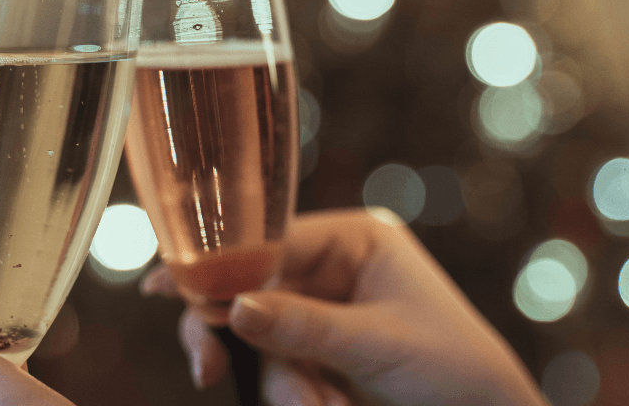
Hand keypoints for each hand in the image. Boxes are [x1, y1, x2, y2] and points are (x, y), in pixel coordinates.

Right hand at [142, 208, 547, 405]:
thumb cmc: (456, 368)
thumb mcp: (378, 344)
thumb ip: (302, 325)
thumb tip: (234, 307)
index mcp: (355, 239)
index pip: (272, 240)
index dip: (221, 263)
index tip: (172, 283)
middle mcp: (334, 265)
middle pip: (253, 287)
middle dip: (239, 335)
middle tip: (207, 366)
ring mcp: (324, 307)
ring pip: (263, 336)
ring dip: (282, 381)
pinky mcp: (321, 347)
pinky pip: (280, 363)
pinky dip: (292, 392)